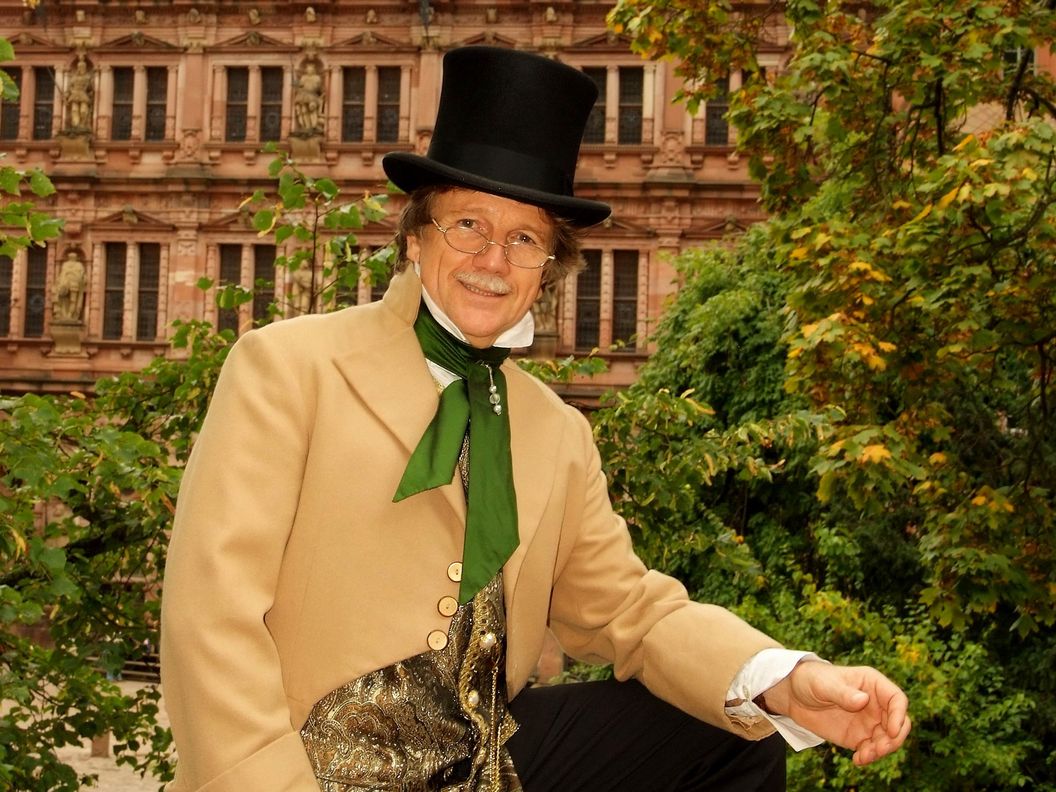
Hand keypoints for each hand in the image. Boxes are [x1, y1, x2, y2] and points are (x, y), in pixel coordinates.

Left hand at [759, 660, 910, 765]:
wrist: (794, 695)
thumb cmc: (811, 680)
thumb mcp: (824, 684)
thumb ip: (843, 693)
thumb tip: (863, 700)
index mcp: (873, 684)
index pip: (897, 699)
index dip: (899, 716)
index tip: (892, 731)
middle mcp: (876, 704)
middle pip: (899, 724)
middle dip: (894, 739)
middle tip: (878, 749)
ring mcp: (869, 722)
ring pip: (888, 740)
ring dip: (882, 751)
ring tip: (864, 756)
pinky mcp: (859, 737)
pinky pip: (872, 750)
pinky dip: (869, 757)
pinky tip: (857, 760)